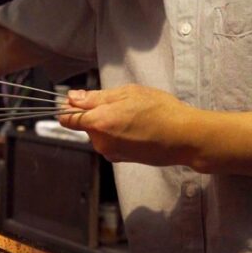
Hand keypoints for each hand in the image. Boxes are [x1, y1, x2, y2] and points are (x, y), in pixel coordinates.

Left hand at [58, 84, 198, 164]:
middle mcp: (100, 142)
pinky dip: (117, 134)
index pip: (67, 118)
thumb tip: (73, 98)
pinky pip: (110, 142)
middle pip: (84, 125)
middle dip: (95, 113)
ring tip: (133, 115)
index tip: (77, 99)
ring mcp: (110, 152)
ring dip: (108, 123)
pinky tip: (136, 128)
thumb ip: (96, 98)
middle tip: (120, 103)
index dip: (69, 107)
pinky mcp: (121, 159)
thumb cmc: (161, 111)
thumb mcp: (128, 93)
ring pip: (98, 133)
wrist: (184, 137)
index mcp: (99, 122)